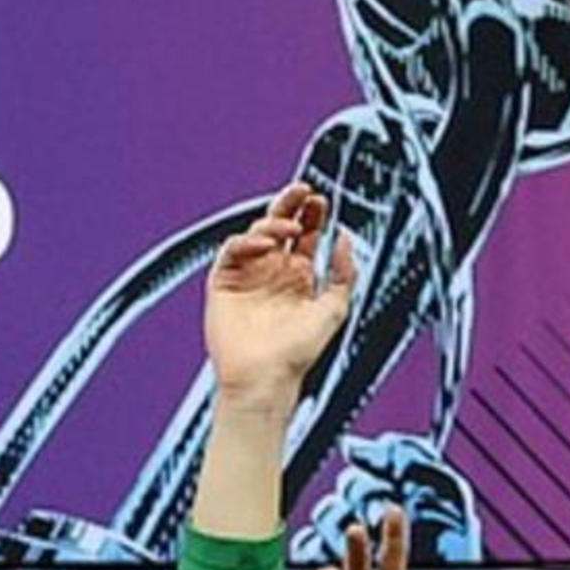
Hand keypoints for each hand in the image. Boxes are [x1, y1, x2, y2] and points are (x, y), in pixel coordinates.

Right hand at [201, 185, 359, 415]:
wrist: (265, 378)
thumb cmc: (297, 354)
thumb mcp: (335, 309)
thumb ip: (344, 274)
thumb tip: (346, 241)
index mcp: (297, 277)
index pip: (305, 234)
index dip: (312, 214)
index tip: (321, 201)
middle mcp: (272, 273)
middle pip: (280, 225)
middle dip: (291, 204)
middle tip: (303, 190)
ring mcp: (248, 275)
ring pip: (257, 232)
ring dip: (274, 221)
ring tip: (291, 224)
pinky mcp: (224, 282)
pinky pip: (232, 250)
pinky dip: (246, 240)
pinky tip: (264, 244)